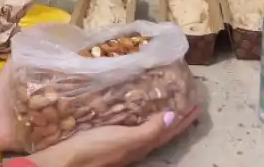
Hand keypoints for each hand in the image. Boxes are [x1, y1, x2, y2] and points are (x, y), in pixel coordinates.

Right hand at [28, 107, 201, 166]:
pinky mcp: (108, 140)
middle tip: (189, 102)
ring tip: (167, 103)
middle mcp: (135, 147)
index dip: (184, 120)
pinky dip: (140, 118)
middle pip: (162, 131)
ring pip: (148, 130)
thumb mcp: (124, 139)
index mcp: (142, 146)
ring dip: (160, 118)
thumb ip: (149, 130)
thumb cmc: (94, 150)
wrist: (64, 163)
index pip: (169, 131)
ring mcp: (121, 145)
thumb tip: (175, 116)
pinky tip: (134, 111)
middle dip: (176, 118)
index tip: (198, 105)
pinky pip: (133, 127)